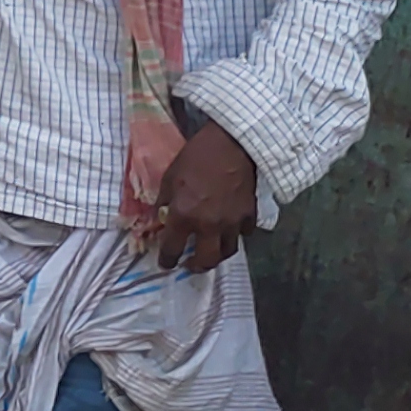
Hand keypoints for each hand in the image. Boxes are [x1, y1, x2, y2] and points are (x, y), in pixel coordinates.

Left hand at [150, 123, 259, 272]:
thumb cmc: (196, 157)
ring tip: (210, 252)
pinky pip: (243, 234)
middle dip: (195, 267)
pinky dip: (236, 235)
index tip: (165, 263)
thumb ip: (164, 202)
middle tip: (189, 265)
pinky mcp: (249, 215)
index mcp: (184, 216)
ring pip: (227, 252)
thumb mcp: (169, 178)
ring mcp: (232, 222)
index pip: (172, 249)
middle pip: (205, 261)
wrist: (232, 144)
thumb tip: (161, 217)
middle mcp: (209, 225)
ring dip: (216, 255)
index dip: (166, 259)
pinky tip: (230, 230)